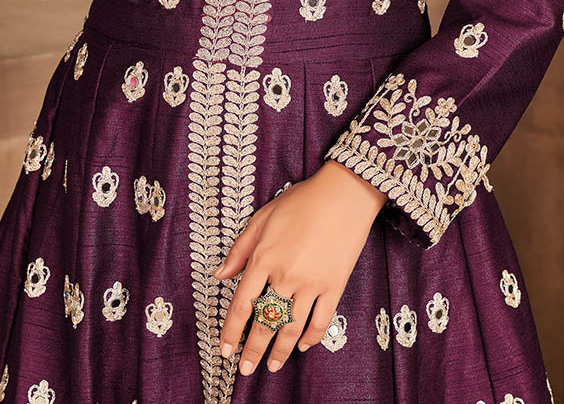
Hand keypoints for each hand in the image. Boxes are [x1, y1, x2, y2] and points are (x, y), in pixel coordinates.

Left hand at [213, 161, 383, 376]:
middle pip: (265, 323)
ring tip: (271, 365)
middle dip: (252, 350)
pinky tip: (303, 346)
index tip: (225, 351)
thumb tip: (219, 274)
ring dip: (280, 351)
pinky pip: (321, 321)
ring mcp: (311, 283)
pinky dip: (310, 338)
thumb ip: (240, 249)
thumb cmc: (301, 201)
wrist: (343, 194)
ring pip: (292, 328)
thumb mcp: (262, 218)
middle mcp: (285, 275)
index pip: (242, 304)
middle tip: (245, 369)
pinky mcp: (333, 286)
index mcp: (263, 258)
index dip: (231, 331)